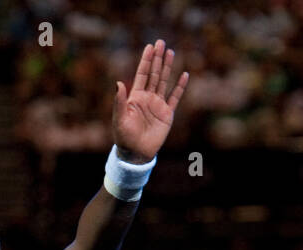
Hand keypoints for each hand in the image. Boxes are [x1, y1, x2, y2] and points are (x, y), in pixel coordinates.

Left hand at [112, 39, 188, 163]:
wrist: (136, 154)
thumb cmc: (124, 137)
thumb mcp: (120, 119)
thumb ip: (119, 101)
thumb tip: (118, 83)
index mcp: (135, 97)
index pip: (142, 74)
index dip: (146, 61)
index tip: (150, 47)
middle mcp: (147, 98)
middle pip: (154, 74)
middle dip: (157, 58)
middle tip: (161, 42)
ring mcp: (158, 105)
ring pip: (164, 82)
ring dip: (168, 67)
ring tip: (171, 52)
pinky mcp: (167, 114)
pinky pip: (175, 97)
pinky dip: (180, 87)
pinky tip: (184, 75)